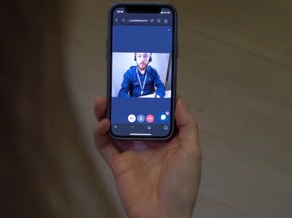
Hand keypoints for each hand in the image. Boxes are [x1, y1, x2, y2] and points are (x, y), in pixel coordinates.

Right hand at [94, 98, 200, 217]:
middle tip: (117, 90)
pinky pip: (104, 145)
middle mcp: (148, 143)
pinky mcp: (117, 164)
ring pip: (115, 127)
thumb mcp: (191, 152)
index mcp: (166, 139)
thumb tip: (178, 100)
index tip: (143, 85)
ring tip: (103, 102)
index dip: (149, 99)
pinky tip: (103, 123)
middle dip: (124, 103)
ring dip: (107, 113)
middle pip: (132, 117)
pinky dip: (100, 133)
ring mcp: (131, 153)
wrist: (163, 216)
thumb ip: (187, 125)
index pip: (155, 113)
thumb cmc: (182, 186)